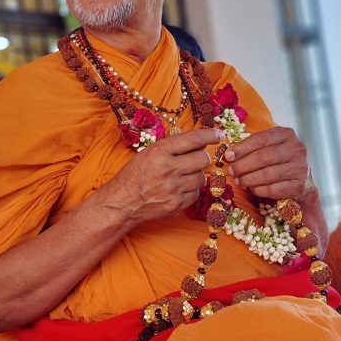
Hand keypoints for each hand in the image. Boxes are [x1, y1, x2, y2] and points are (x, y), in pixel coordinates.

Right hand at [105, 128, 224, 225]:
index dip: (210, 135)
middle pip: (203, 159)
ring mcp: (173, 188)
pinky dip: (190, 191)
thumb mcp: (149, 153)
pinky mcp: (176, 205)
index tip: (219, 135)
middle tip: (194, 160)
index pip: (193, 139)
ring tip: (181, 176)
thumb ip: (173, 147)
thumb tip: (201, 142)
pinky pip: (195, 194)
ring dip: (196, 175)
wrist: (121, 203)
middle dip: (202, 158)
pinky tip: (177, 189)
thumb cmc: (134, 176)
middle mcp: (168, 169)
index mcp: (159, 152)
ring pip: (202, 177)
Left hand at [224, 126, 313, 200]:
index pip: (261, 139)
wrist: (302, 182)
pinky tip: (252, 189)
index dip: (242, 148)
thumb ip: (251, 149)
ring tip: (238, 181)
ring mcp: (299, 167)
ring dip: (248, 179)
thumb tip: (229, 156)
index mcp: (286, 134)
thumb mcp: (268, 148)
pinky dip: (259, 190)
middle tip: (231, 171)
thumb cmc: (279, 162)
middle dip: (243, 165)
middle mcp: (296, 149)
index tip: (228, 156)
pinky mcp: (299, 186)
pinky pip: (274, 189)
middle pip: (263, 157)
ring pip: (268, 174)